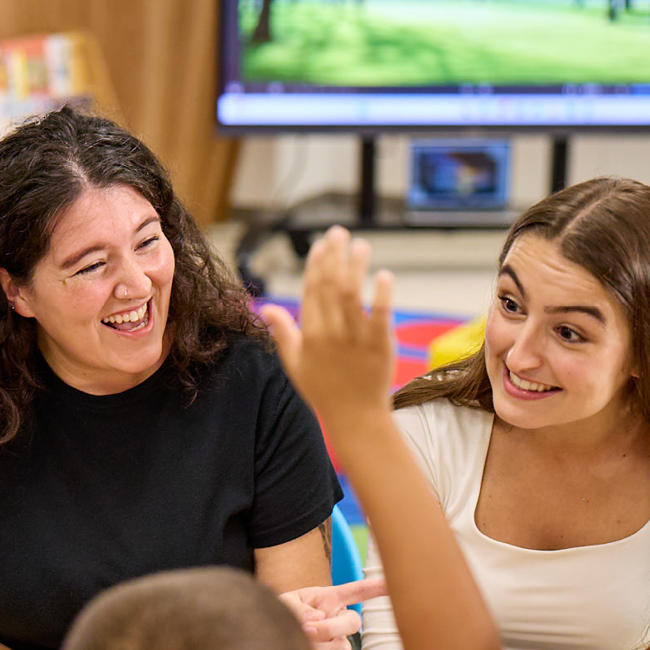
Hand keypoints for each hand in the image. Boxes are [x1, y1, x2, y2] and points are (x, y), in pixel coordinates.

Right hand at [259, 226, 393, 430]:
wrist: (355, 417)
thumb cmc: (323, 391)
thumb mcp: (295, 364)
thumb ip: (282, 332)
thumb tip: (264, 307)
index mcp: (310, 335)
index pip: (311, 291)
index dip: (317, 264)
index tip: (323, 244)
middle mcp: (330, 333)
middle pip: (331, 286)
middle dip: (335, 256)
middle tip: (341, 232)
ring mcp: (356, 339)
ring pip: (354, 295)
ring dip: (357, 267)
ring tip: (361, 246)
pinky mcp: (380, 346)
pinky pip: (381, 316)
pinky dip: (382, 295)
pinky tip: (384, 275)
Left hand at [279, 578, 387, 649]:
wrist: (268, 643)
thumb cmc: (278, 617)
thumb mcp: (283, 604)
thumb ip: (298, 607)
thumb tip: (317, 618)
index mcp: (328, 600)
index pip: (357, 591)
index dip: (376, 586)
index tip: (393, 581)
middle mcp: (338, 622)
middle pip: (353, 622)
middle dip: (329, 628)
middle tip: (305, 630)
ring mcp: (337, 646)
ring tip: (299, 647)